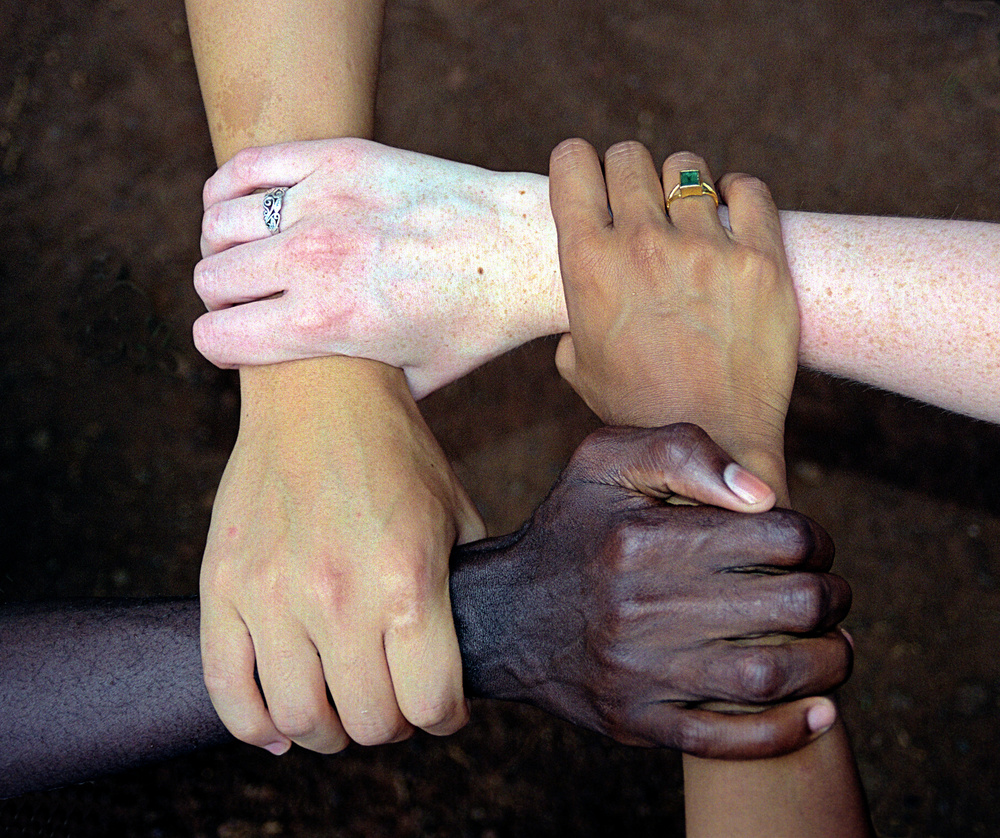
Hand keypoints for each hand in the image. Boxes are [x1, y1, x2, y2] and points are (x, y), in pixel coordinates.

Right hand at [193, 138, 561, 397]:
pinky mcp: (338, 157)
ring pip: (218, 223)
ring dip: (226, 246)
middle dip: (224, 299)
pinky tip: (247, 208)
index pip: (215, 336)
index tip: (242, 345)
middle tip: (253, 301)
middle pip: (210, 279)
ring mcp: (323, 202)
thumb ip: (357, 387)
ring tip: (253, 256)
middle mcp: (313, 261)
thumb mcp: (415, 380)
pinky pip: (245, 166)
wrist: (526, 250)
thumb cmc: (475, 323)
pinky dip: (230, 190)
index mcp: (325, 323)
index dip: (224, 347)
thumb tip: (323, 395)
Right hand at [200, 359, 484, 753]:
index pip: (430, 704)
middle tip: (395, 702)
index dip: (445, 718)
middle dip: (392, 724)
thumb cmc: (395, 451)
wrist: (319, 389)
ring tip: (342, 707)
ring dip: (329, 730)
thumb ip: (464, 590)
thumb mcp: (453, 514)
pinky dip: (256, 724)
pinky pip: (226, 690)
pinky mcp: (222, 586)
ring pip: (299, 718)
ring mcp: (271, 594)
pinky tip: (280, 724)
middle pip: (367, 722)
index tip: (443, 709)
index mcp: (407, 579)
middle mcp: (337, 596)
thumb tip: (463, 655)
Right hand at [452, 423, 850, 759]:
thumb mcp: (602, 461)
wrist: (504, 615)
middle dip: (832, 598)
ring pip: (769, 676)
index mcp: (642, 538)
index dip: (815, 539)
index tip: (811, 546)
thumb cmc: (569, 529)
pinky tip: (819, 713)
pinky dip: (786, 732)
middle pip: (789, 606)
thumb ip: (681, 450)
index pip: (778, 538)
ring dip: (827, 664)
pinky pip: (727, 739)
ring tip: (835, 648)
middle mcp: (641, 606)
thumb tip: (762, 494)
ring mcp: (639, 671)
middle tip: (831, 594)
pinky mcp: (637, 721)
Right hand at [550, 139, 798, 482]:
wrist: (712, 444)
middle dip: (629, 173)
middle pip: (629, 156)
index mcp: (587, 263)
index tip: (591, 180)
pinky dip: (739, 194)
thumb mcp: (579, 365)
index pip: (570, 163)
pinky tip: (733, 215)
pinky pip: (750, 190)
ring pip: (688, 168)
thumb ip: (574, 313)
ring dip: (684, 186)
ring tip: (691, 217)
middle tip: (642, 203)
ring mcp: (705, 248)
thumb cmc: (639, 410)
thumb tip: (587, 295)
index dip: (578, 165)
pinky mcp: (760, 259)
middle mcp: (642, 244)